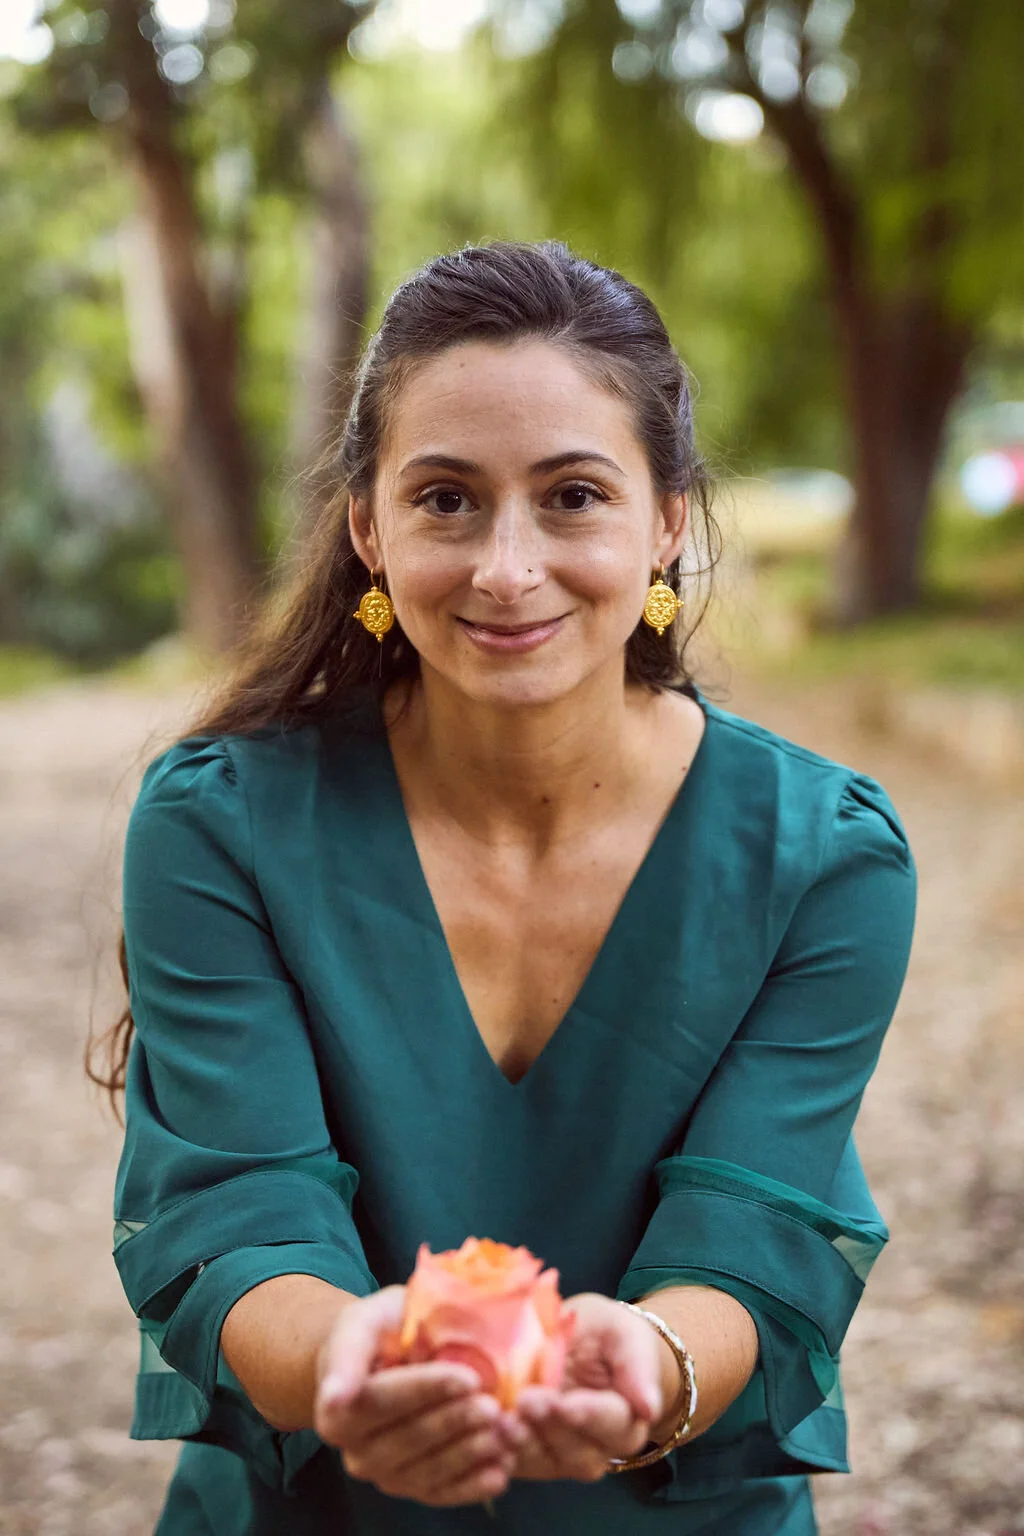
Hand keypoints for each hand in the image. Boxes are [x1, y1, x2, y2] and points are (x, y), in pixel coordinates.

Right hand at [313, 1287, 515, 1506]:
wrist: (384, 1359)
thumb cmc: (378, 1332)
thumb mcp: (363, 1321)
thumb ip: (348, 1352)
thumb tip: (336, 1396)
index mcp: (338, 1411)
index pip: (385, 1400)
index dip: (427, 1390)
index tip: (468, 1378)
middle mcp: (356, 1451)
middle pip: (409, 1438)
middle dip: (454, 1421)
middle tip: (494, 1406)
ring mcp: (384, 1474)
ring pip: (427, 1471)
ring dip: (467, 1455)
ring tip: (504, 1434)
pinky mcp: (411, 1487)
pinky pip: (440, 1494)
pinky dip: (472, 1486)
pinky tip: (501, 1470)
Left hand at [509, 1292, 668, 1482]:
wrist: (582, 1347)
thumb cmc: (606, 1336)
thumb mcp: (622, 1332)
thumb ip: (635, 1365)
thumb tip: (648, 1406)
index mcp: (626, 1418)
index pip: (611, 1422)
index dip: (587, 1416)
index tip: (566, 1404)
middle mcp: (597, 1448)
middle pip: (575, 1449)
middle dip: (549, 1427)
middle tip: (526, 1402)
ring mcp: (562, 1457)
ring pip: (544, 1460)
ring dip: (521, 1443)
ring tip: (501, 1419)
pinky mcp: (530, 1456)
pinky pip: (516, 1461)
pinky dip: (499, 1450)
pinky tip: (484, 1431)